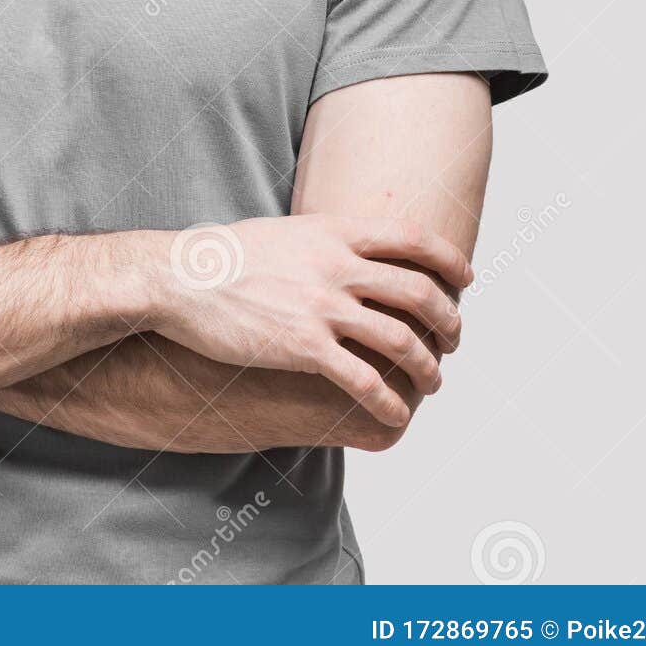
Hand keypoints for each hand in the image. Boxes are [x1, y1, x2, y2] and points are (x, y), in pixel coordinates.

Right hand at [151, 215, 472, 426]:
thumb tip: (348, 248)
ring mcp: (323, 306)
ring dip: (428, 366)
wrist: (179, 278)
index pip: (412, 237)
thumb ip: (324, 240)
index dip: (448, 259)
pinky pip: (364, 381)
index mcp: (333, 230)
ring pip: (401, 340)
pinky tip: (395, 414)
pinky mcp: (305, 347)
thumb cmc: (224, 257)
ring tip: (432, 383)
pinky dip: (389, 401)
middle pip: (418, 291)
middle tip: (455, 339)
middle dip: (448, 320)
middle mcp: (336, 265)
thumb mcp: (284, 230)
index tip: (466, 278)